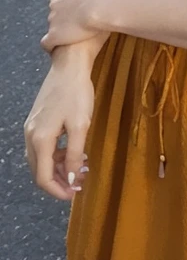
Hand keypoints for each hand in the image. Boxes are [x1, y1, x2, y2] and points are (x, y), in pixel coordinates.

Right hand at [24, 46, 94, 199]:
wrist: (69, 66)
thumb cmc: (77, 94)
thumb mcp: (80, 126)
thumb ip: (75, 155)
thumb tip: (71, 179)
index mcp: (40, 140)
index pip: (43, 178)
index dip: (58, 191)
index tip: (75, 193)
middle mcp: (31, 136)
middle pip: (40, 171)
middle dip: (59, 181)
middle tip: (80, 182)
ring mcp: (32, 128)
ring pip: (41, 160)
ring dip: (59, 168)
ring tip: (81, 167)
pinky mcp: (38, 121)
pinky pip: (44, 147)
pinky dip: (56, 155)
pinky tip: (73, 152)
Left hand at [41, 0, 102, 52]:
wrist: (98, 4)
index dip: (67, 0)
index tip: (77, 5)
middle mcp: (54, 1)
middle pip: (54, 9)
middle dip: (63, 15)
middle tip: (78, 20)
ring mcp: (52, 18)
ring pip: (52, 25)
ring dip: (61, 30)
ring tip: (74, 36)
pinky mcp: (54, 35)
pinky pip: (47, 43)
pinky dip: (50, 46)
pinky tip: (57, 49)